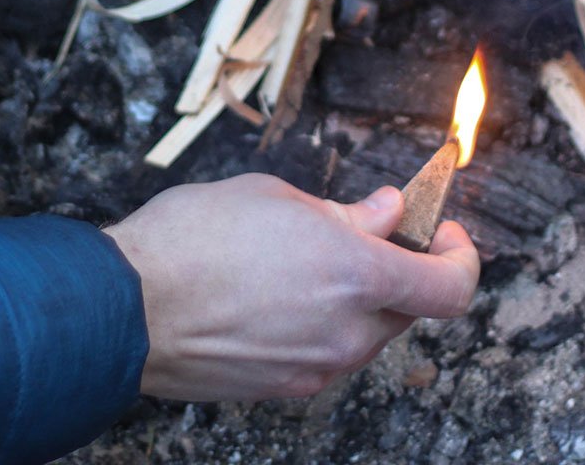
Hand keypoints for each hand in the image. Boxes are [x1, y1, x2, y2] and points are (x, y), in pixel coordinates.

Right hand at [105, 173, 478, 402]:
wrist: (123, 307)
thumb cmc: (197, 237)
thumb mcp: (281, 198)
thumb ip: (350, 213)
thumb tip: (391, 212)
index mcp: (355, 275)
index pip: (450, 287)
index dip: (461, 257)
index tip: (444, 231)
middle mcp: (346, 332)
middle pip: (410, 308)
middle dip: (404, 269)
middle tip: (374, 232)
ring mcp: (315, 367)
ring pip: (370, 332)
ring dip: (364, 297)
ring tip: (315, 259)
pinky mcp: (284, 387)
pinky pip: (331, 352)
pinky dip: (330, 321)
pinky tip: (287, 292)